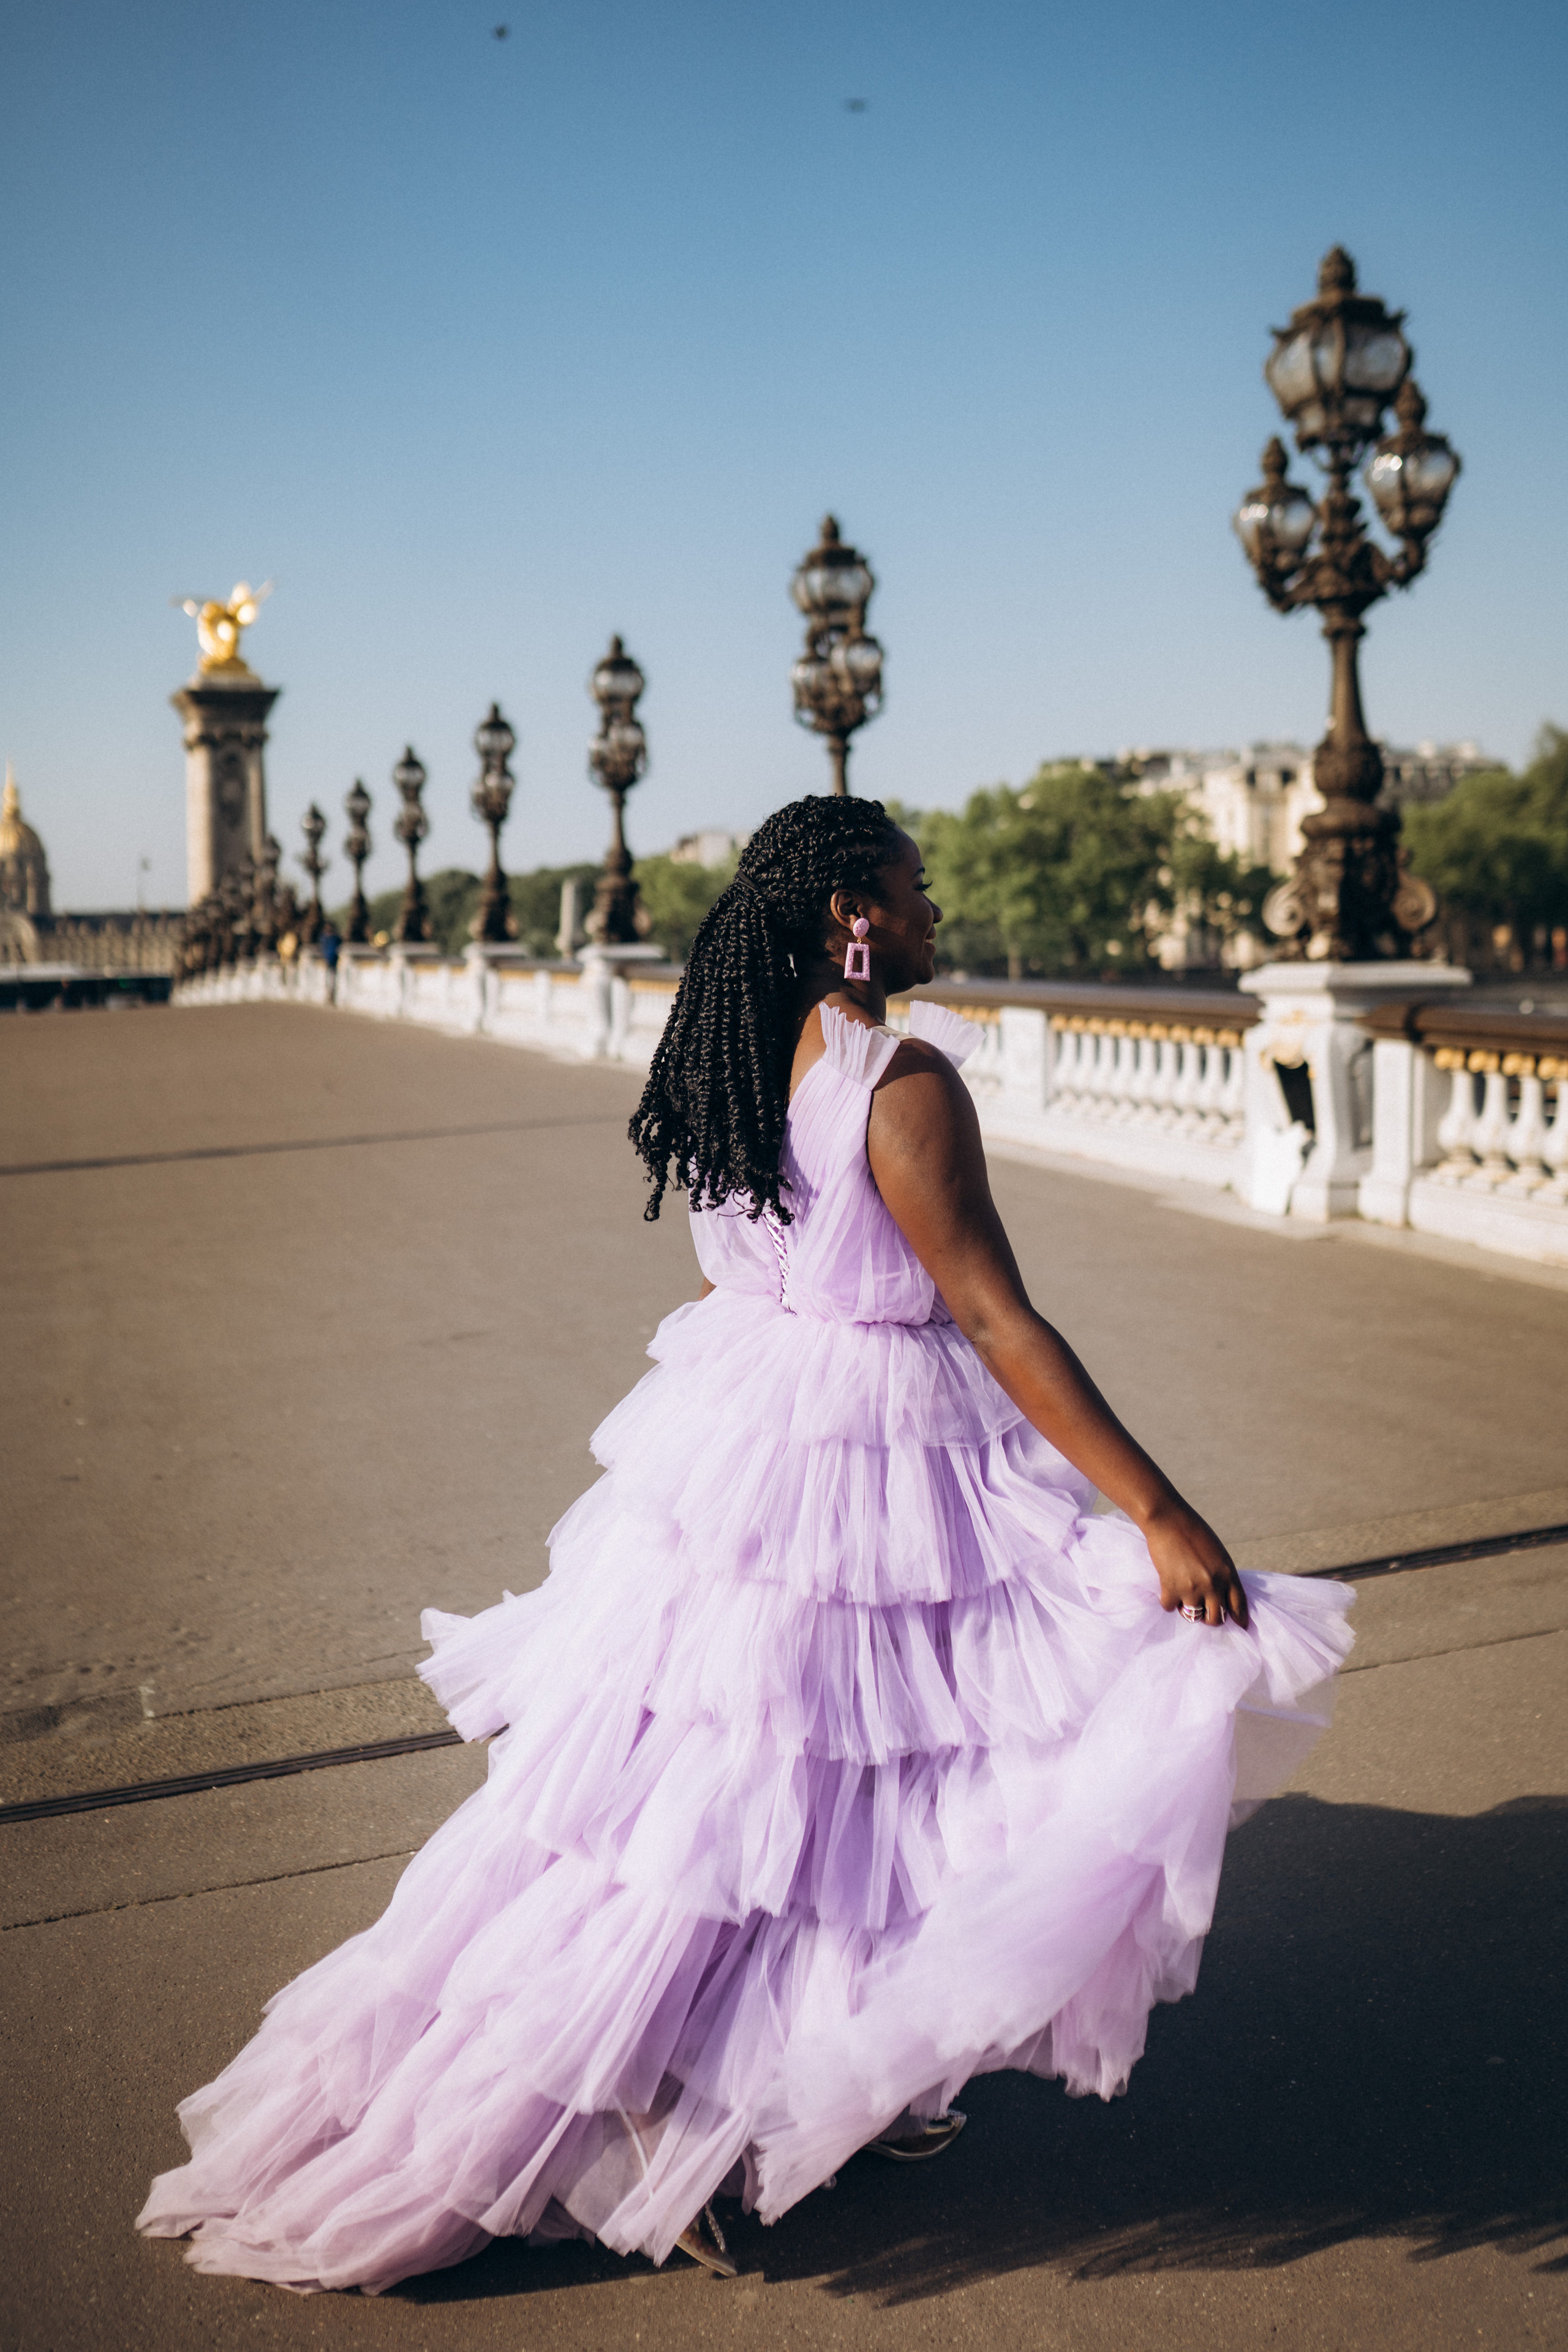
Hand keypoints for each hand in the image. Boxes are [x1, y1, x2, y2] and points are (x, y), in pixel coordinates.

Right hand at [1143, 1499, 1248, 1628]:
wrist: (1167, 1520)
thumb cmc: (1192, 1531)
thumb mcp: (1217, 1553)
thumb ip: (1221, 1575)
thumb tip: (1218, 1596)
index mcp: (1227, 1573)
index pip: (1238, 1605)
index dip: (1239, 1618)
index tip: (1240, 1625)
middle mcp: (1213, 1585)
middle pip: (1216, 1619)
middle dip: (1209, 1618)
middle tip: (1202, 1610)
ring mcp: (1192, 1589)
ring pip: (1193, 1617)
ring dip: (1187, 1609)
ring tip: (1182, 1595)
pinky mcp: (1170, 1589)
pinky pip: (1170, 1607)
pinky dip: (1168, 1600)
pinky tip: (1167, 1587)